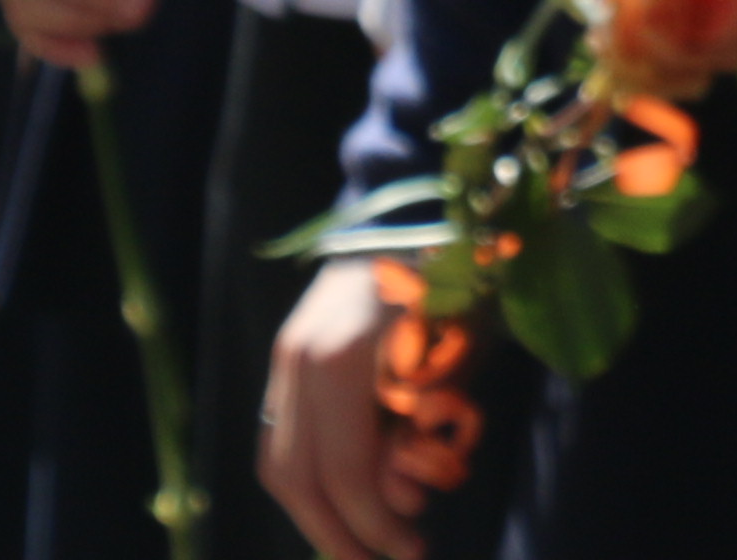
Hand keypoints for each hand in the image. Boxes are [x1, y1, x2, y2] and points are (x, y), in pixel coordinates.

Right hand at [259, 258, 428, 559]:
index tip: (412, 551)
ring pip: (280, 463)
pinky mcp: (285, 359)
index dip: (376, 523)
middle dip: (337, 533)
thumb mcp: (457, 357)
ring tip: (358, 544)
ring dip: (315, 514)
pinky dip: (309, 478)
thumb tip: (400, 505)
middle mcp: (298, 361)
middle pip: (297, 477)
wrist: (415, 211)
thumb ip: (424, 430)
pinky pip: (283, 436)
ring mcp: (284, 358)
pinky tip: (342, 501)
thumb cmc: (455, 277)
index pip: (346, 470)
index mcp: (340, 358)